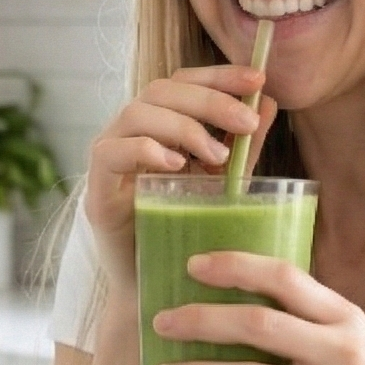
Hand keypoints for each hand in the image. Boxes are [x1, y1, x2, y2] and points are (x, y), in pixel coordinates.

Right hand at [83, 65, 276, 285]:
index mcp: (158, 125)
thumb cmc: (190, 233)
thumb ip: (243, 147)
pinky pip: (110, 153)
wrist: (159, 290)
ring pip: (136, 114)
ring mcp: (109, 159)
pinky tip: (176, 165)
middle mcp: (129, 134)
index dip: (218, 75)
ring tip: (218, 155)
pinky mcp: (96, 191)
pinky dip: (143, 150)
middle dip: (209, 100)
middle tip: (247, 123)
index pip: (183, 81)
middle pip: (161, 90)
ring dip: (183, 127)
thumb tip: (268, 102)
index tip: (258, 79)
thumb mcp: (225, 184)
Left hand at [147, 251, 364, 364]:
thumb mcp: (352, 348)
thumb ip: (308, 325)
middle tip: (161, 324)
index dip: (236, 267)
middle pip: (260, 324)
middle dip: (202, 320)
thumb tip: (235, 305)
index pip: (285, 278)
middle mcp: (344, 351)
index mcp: (346, 319)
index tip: (192, 266)